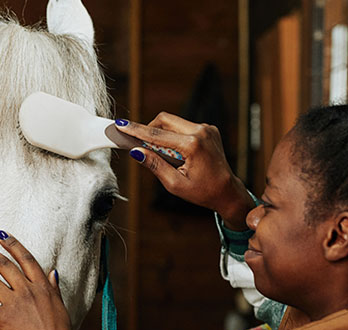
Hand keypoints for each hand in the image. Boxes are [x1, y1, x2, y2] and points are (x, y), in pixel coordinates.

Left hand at [0, 231, 78, 329]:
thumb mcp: (61, 309)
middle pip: (5, 265)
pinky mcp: (3, 319)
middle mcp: (28, 291)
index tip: (2, 235)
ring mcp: (15, 304)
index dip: (13, 245)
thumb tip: (52, 273)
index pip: (26, 259)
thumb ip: (53, 290)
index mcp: (44, 288)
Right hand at [117, 113, 253, 230]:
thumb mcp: (174, 184)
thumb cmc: (202, 191)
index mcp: (192, 145)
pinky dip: (174, 136)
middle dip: (149, 129)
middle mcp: (201, 131)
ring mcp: (206, 128)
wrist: (227, 191)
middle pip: (164, 119)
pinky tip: (176, 153)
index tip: (121, 126)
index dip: (136, 130)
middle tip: (140, 144)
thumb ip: (154, 165)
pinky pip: (183, 127)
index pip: (157, 134)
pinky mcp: (208, 129)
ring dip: (162, 134)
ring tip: (163, 155)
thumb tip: (136, 152)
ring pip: (173, 122)